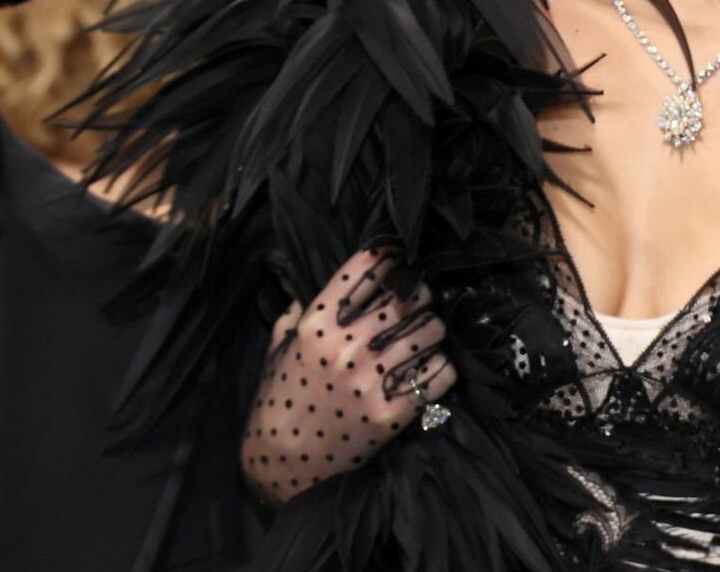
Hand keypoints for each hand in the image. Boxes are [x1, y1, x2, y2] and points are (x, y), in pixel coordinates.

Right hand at [242, 247, 456, 501]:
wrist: (282, 463)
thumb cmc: (278, 401)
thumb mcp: (277, 354)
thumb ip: (289, 323)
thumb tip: (298, 299)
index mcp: (317, 325)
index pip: (365, 269)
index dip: (389, 256)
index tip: (399, 258)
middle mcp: (347, 346)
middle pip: (407, 296)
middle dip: (420, 295)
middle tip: (420, 302)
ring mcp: (372, 380)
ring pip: (430, 331)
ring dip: (434, 329)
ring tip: (428, 335)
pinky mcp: (392, 412)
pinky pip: (439, 374)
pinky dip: (443, 366)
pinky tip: (434, 367)